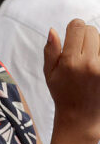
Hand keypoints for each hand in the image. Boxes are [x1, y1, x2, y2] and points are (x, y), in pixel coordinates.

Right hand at [44, 19, 99, 138]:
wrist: (81, 116)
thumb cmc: (63, 93)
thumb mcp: (49, 73)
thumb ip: (51, 50)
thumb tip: (53, 30)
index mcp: (71, 61)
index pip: (78, 26)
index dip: (74, 28)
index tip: (72, 37)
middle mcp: (91, 63)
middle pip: (93, 30)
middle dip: (86, 37)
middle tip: (80, 52)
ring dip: (96, 46)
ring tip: (90, 61)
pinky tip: (95, 65)